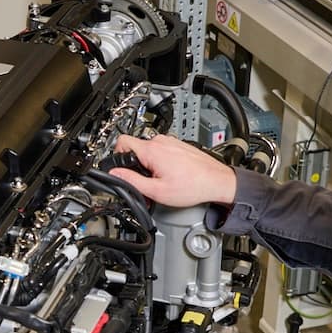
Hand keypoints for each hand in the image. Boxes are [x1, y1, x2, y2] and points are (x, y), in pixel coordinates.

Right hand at [107, 134, 237, 208]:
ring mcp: (171, 142)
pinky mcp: (178, 146)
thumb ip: (132, 181)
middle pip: (135, 149)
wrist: (216, 181)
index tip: (120, 168)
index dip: (117, 156)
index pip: (122, 141)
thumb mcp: (157, 191)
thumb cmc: (193, 186)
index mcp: (152, 150)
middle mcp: (161, 141)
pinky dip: (160, 163)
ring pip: (148, 151)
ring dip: (149, 166)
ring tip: (159, 181)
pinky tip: (169, 176)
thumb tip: (115, 174)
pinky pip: (161, 151)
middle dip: (136, 166)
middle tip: (143, 183)